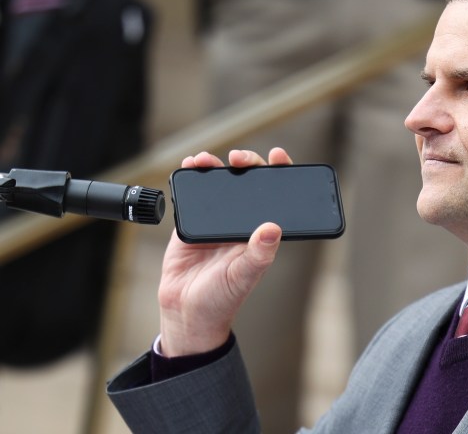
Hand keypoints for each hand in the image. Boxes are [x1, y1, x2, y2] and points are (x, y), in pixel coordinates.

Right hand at [157, 147, 292, 355]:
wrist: (186, 312)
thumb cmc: (222, 298)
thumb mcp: (244, 275)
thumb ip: (259, 254)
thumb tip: (273, 228)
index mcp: (260, 232)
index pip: (276, 195)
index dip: (278, 172)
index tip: (277, 156)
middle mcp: (241, 222)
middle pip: (247, 182)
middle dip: (245, 163)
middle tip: (239, 158)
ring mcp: (215, 220)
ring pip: (219, 183)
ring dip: (214, 166)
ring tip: (206, 160)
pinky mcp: (192, 222)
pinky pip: (192, 195)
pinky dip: (191, 178)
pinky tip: (189, 166)